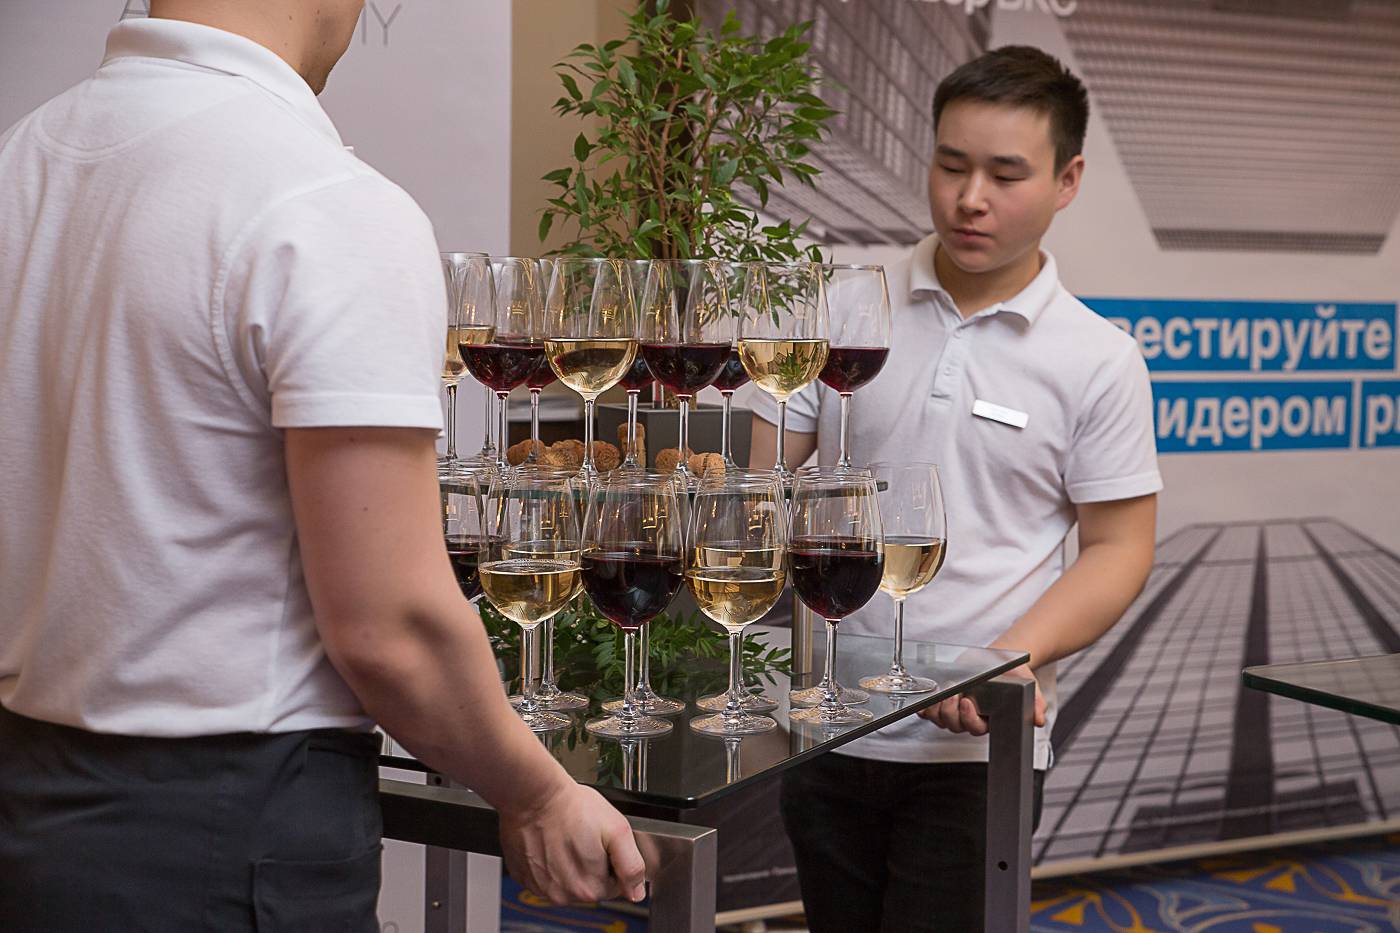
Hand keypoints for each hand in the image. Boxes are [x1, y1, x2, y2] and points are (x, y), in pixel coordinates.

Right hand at [497, 781, 647, 905]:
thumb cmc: (571, 807)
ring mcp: (542, 889)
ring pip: (570, 883)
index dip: (614, 862)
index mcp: (589, 888)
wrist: (533, 794)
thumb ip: (632, 866)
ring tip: (569, 838)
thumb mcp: (617, 830)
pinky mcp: (526, 878)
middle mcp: (563, 896)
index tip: (604, 843)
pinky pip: (548, 877)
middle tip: (586, 837)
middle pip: (592, 887)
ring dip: (573, 865)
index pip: (616, 886)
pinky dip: (552, 863)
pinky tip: (553, 843)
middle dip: (594, 864)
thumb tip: (636, 892)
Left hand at [917, 664, 1046, 734]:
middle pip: (955, 725)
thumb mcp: (1026, 685)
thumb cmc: (1011, 675)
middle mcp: (970, 718)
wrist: (999, 659)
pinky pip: (930, 711)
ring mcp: (955, 710)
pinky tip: (926, 698)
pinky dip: (925, 707)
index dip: (969, 718)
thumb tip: (1040, 719)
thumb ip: (1036, 703)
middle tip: (953, 693)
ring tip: (941, 691)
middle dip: (951, 711)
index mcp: (988, 719)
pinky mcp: (943, 701)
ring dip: (937, 708)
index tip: (968, 701)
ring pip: (941, 719)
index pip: (976, 728)